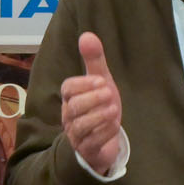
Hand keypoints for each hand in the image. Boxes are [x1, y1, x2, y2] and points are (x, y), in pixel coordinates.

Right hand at [60, 31, 122, 175]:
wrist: (101, 142)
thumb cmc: (98, 108)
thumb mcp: (99, 82)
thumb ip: (94, 60)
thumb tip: (86, 34)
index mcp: (70, 99)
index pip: (68, 89)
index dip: (83, 84)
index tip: (101, 80)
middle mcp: (70, 117)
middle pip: (74, 107)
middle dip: (92, 99)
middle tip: (110, 93)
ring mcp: (77, 135)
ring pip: (81, 126)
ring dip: (99, 116)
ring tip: (114, 109)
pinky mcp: (88, 150)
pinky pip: (93, 143)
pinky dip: (105, 132)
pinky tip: (115, 124)